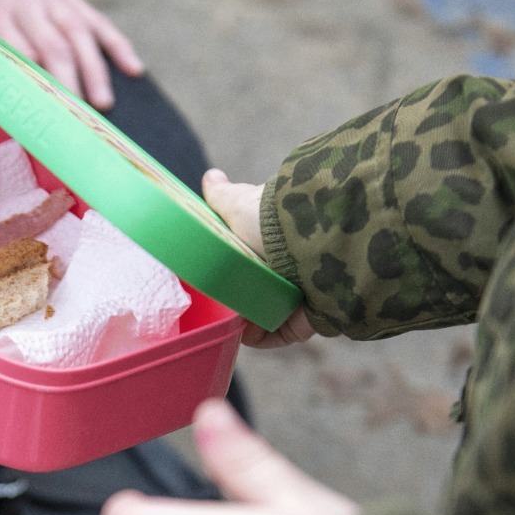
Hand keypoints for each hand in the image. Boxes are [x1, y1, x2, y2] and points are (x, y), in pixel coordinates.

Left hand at [0, 0, 142, 109]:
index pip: (15, 58)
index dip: (29, 92)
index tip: (37, 123)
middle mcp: (24, 3)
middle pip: (52, 49)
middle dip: (67, 88)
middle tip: (75, 125)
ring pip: (78, 36)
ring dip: (93, 72)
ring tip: (102, 107)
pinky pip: (96, 20)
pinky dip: (117, 44)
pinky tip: (133, 68)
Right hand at [201, 168, 313, 347]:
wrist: (307, 244)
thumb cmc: (269, 221)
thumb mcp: (237, 204)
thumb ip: (222, 197)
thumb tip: (211, 178)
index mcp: (273, 237)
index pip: (248, 252)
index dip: (228, 261)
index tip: (208, 271)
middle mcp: (290, 263)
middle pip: (256, 284)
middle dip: (236, 292)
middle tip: (214, 298)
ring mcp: (300, 292)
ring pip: (267, 311)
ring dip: (247, 318)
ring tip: (223, 321)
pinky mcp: (306, 318)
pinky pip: (281, 333)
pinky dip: (262, 337)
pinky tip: (241, 336)